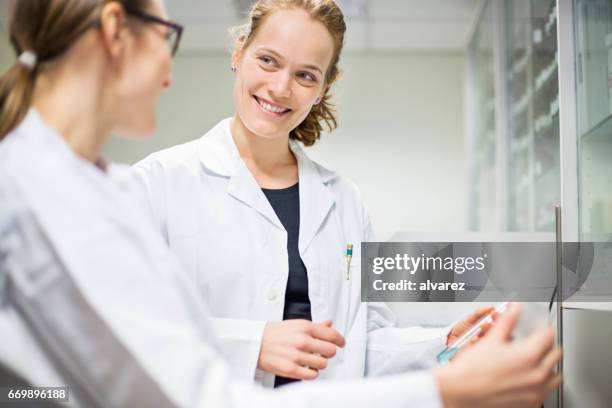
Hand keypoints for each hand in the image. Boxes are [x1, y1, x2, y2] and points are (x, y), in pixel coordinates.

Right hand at [257, 319, 344, 379]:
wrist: (255, 343)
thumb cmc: (276, 333)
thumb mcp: (296, 324)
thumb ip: (315, 326)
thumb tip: (330, 324)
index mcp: (305, 327)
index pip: (332, 335)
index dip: (340, 340)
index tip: (341, 343)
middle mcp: (302, 340)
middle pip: (331, 351)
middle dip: (329, 352)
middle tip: (323, 352)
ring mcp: (296, 356)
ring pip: (323, 364)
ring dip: (320, 363)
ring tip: (311, 360)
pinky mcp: (291, 369)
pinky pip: (312, 375)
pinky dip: (312, 373)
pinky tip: (306, 367)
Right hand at [435, 304, 561, 407]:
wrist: (461, 391)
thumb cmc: (472, 369)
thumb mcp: (491, 339)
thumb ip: (508, 321)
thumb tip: (515, 309)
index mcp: (529, 356)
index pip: (549, 335)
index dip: (543, 327)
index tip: (539, 326)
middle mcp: (537, 375)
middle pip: (556, 354)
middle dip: (548, 344)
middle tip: (537, 340)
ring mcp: (535, 392)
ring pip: (556, 376)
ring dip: (550, 366)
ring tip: (537, 360)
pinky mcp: (530, 404)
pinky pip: (546, 391)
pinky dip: (542, 383)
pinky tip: (529, 377)